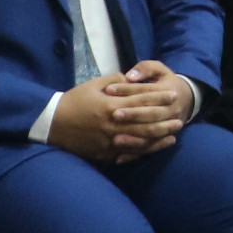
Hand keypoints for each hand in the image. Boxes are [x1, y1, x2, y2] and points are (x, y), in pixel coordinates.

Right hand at [49, 64, 189, 162]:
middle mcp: (114, 124)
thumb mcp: (93, 84)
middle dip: (165, 120)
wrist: (52, 123)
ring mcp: (110, 140)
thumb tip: (131, 78)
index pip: (143, 101)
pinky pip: (129, 153)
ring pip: (141, 140)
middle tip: (181, 118)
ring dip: (159, 137)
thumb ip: (115, 80)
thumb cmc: (74, 101)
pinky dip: (143, 151)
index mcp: (112, 105)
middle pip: (146, 123)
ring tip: (174, 134)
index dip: (160, 97)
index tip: (173, 95)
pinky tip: (154, 148)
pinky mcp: (105, 152)